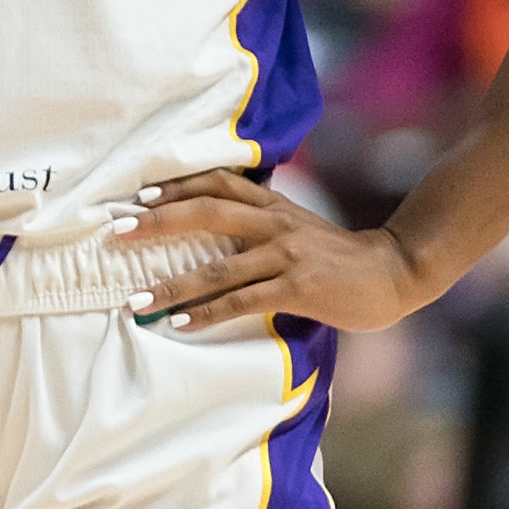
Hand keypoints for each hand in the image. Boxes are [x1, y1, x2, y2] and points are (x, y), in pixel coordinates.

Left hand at [121, 170, 423, 333]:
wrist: (392, 272)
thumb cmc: (335, 255)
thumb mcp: (294, 225)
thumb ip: (257, 220)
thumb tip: (208, 219)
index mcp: (271, 204)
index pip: (215, 184)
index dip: (175, 187)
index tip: (136, 197)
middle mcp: (274, 222)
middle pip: (206, 212)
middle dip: (158, 222)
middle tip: (117, 231)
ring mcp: (286, 254)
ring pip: (217, 266)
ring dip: (172, 285)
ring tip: (135, 300)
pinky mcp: (297, 287)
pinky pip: (243, 300)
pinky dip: (208, 312)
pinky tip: (180, 324)